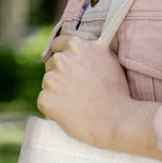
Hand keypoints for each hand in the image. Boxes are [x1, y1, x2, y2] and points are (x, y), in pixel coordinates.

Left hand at [37, 34, 161, 161]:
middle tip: (76, 88)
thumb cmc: (117, 91)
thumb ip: (92, 48)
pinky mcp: (45, 99)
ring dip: (56, 91)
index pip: (58, 44)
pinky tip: (69, 112)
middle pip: (51, 64)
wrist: (116, 119)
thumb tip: (86, 43)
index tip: (68, 65)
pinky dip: (53, 107)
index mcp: (76, 45)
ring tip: (76, 102)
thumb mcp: (109, 59)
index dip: (64, 55)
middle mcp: (61, 59)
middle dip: (60, 74)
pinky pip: (44, 101)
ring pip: (48, 83)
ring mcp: (50, 79)